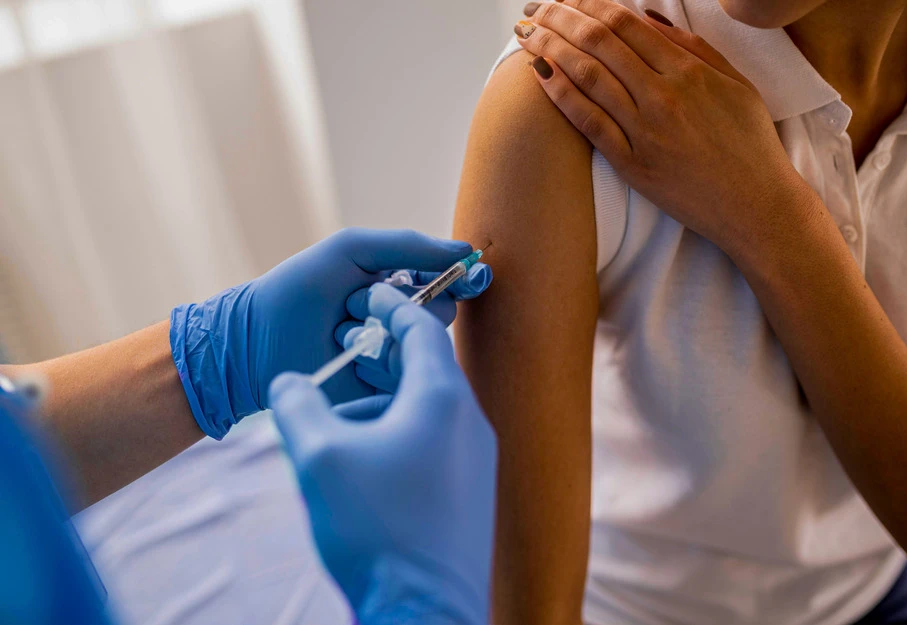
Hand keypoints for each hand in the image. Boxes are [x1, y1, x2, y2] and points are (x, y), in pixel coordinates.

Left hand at [170, 228, 491, 438]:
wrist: (255, 341)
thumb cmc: (298, 288)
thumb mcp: (351, 250)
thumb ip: (408, 246)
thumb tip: (466, 251)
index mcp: (398, 286)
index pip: (447, 281)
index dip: (463, 278)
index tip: (471, 276)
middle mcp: (400, 321)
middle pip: (442, 314)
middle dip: (405, 305)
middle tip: (357, 303)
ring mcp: (392, 355)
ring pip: (423, 346)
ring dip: (383, 334)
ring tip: (342, 334)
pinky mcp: (383, 389)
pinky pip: (406, 377)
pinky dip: (378, 363)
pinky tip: (349, 359)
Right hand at [269, 283, 496, 624]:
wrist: (423, 611)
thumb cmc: (376, 530)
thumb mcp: (320, 457)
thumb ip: (299, 405)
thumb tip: (287, 382)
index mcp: (442, 399)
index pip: (420, 330)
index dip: (390, 306)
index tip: (366, 294)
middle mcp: (470, 422)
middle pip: (425, 369)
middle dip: (380, 361)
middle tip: (342, 359)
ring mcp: (476, 460)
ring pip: (427, 410)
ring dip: (382, 406)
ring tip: (336, 426)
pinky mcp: (471, 492)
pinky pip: (434, 443)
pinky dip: (398, 436)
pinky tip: (361, 465)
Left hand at [516, 0, 817, 258]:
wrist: (757, 206)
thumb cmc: (750, 146)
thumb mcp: (736, 85)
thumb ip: (694, 49)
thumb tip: (650, 20)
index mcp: (690, 72)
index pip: (627, 24)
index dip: (591, 4)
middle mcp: (663, 96)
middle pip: (599, 43)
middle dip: (561, 18)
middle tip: (536, 8)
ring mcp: (645, 131)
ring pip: (587, 77)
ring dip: (551, 48)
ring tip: (526, 33)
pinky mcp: (632, 164)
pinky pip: (588, 122)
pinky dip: (561, 94)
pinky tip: (540, 74)